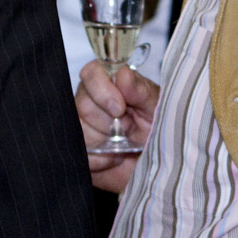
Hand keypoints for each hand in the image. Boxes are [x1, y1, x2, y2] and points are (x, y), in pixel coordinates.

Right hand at [74, 59, 159, 192]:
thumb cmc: (157, 128)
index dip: (102, 89)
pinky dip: (102, 159)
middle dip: (108, 120)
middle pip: (83, 103)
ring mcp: (82, 124)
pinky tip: (114, 157)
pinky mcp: (80, 150)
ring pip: (81, 129)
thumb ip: (140, 90)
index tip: (120, 108)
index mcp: (110, 82)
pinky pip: (83, 154)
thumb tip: (123, 75)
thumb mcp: (155, 108)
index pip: (91, 73)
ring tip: (124, 143)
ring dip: (106, 140)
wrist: (155, 164)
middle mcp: (91, 99)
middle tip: (128, 128)